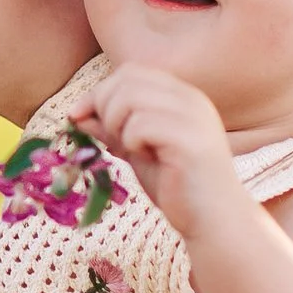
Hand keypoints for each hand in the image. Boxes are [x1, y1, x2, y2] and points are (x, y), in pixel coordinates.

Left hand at [89, 62, 238, 248]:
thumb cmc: (177, 188)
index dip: (99, 91)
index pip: (130, 71)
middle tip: (111, 138)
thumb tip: (78, 114)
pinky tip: (149, 157)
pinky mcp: (189, 138)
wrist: (214, 221)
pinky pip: (141, 124)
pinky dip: (132, 142)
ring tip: (133, 149)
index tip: (78, 116)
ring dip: (117, 125)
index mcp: (181, 96)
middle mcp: (190, 98)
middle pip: (126, 78)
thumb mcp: (137, 153)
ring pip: (129, 97)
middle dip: (103, 106)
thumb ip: (112, 130)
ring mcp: (193, 115)